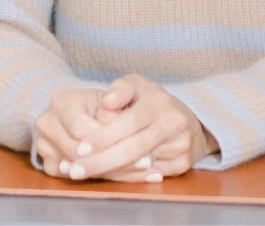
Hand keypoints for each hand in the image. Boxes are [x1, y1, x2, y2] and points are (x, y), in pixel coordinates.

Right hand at [32, 87, 159, 182]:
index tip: (138, 142)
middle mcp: (46, 123)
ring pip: (77, 168)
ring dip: (110, 172)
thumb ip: (117, 105)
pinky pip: (74, 178)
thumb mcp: (115, 96)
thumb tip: (120, 121)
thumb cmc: (103, 103)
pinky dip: (99, 179)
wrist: (81, 112)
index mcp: (62, 102)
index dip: (108, 138)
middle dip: (112, 159)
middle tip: (146, 163)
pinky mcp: (48, 165)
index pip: (82, 129)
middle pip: (78, 151)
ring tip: (142, 173)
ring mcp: (44, 146)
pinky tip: (127, 178)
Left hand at [65, 74, 218, 180]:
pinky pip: (152, 176)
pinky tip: (112, 179)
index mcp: (158, 101)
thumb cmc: (153, 102)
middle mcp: (173, 121)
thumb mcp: (138, 85)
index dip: (103, 136)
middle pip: (133, 147)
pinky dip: (131, 179)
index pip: (128, 122)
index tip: (80, 148)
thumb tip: (107, 102)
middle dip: (102, 161)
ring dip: (112, 172)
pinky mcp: (184, 162)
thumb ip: (121, 89)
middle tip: (75, 170)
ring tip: (86, 175)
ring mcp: (181, 143)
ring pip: (141, 164)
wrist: (189, 121)